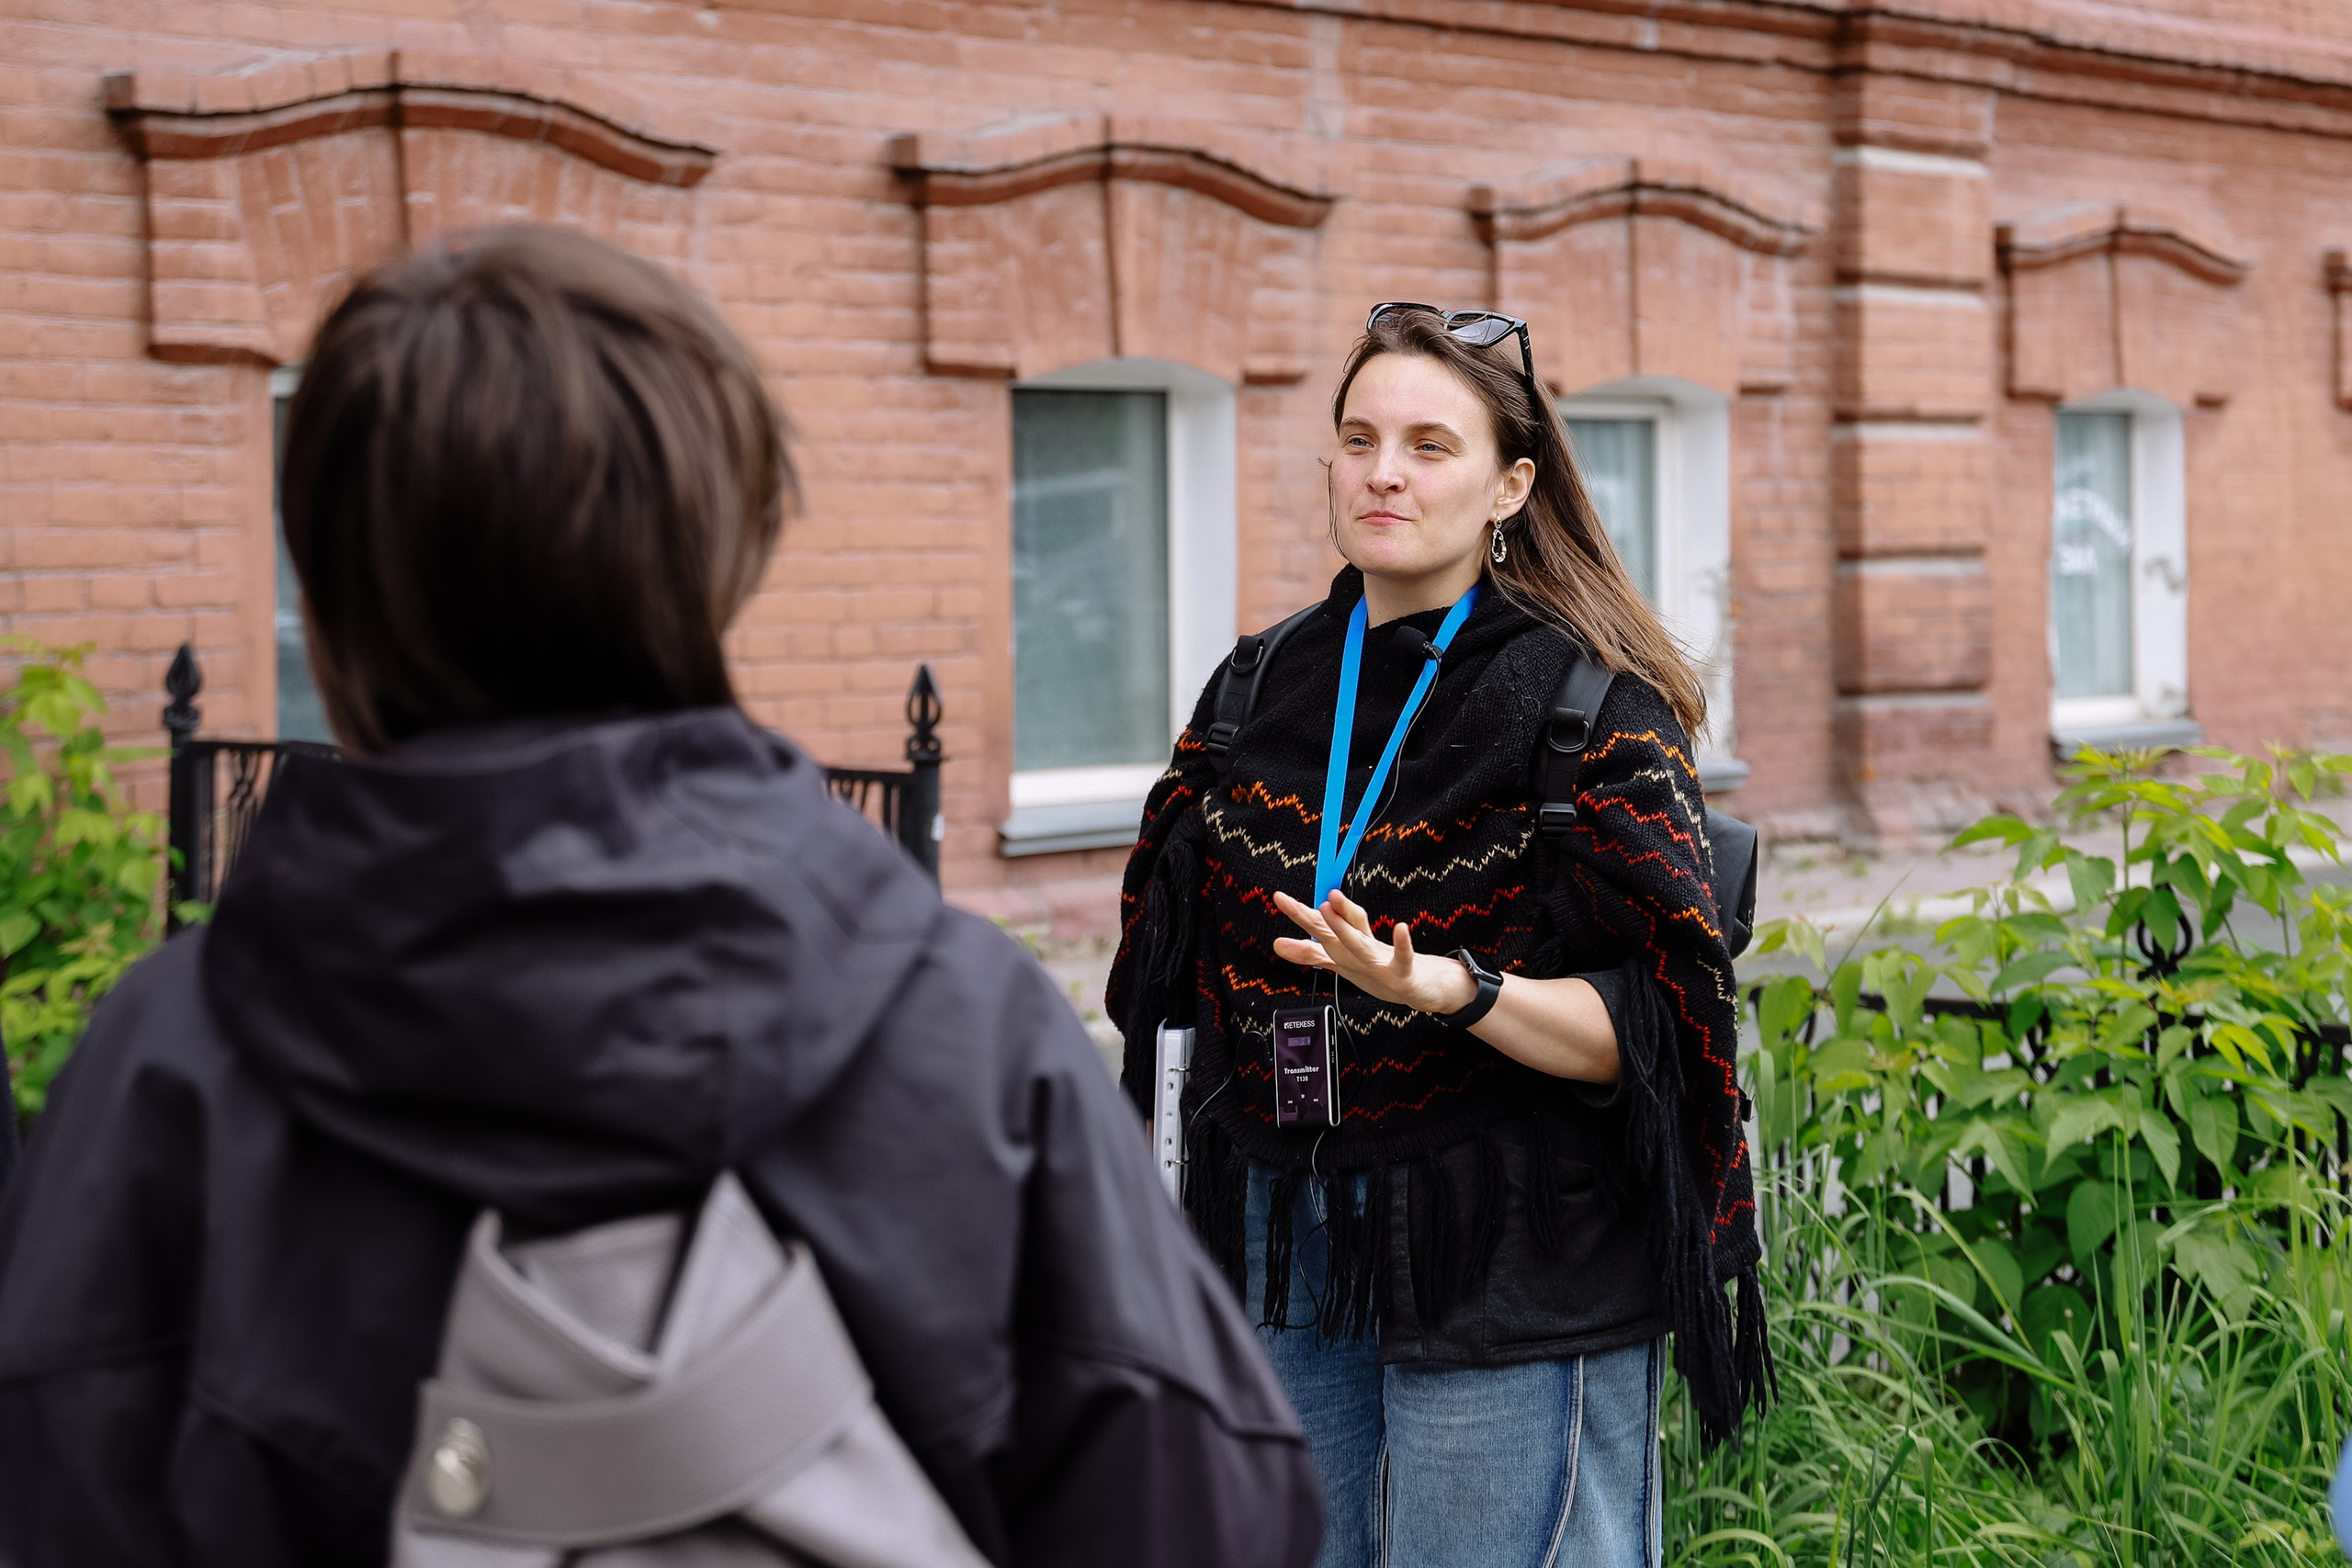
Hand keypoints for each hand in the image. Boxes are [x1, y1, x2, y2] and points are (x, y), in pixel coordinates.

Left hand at [1270, 889, 1479, 1015]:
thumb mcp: (1339, 961)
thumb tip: (1276, 943)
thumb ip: (1309, 953)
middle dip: (1321, 915)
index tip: (1279, 898)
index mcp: (1346, 942)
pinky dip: (1402, 944)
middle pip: (1339, 927)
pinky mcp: (1401, 971)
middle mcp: (1361, 943)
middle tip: (1302, 896)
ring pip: (1360, 941)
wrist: (1416, 983)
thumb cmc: (1375, 966)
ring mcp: (1380, 956)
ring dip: (1345, 924)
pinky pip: (1402, 958)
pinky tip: (1401, 929)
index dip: (1300, 913)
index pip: (1321, 926)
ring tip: (1331, 904)